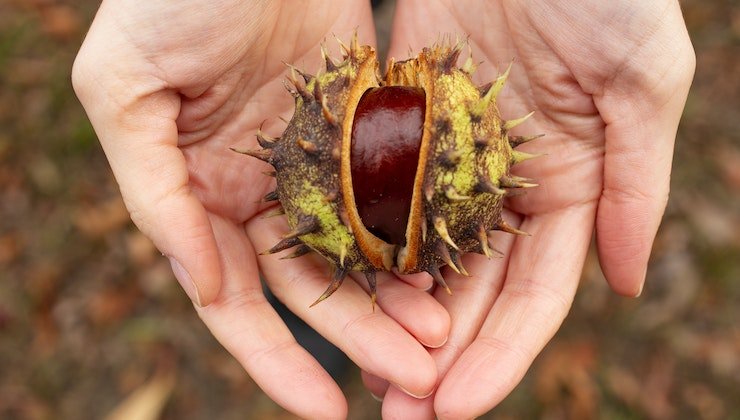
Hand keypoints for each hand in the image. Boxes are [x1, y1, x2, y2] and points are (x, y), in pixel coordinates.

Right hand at [72, 1, 449, 416]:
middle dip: (360, 337)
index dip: (275, 360)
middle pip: (313, 285)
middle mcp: (260, 189)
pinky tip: (451, 265)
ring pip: (361, 247)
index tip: (322, 413)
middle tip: (416, 379)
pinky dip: (418, 230)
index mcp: (199, 193)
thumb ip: (154, 190)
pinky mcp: (362, 124)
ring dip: (398, 297)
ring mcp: (316, 161)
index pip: (237, 299)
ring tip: (443, 339)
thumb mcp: (124, 89)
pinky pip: (393, 189)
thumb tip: (199, 284)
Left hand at [363, 0, 694, 417]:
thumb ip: (635, 185)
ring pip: (418, 256)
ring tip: (362, 377)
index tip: (459, 406)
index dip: (501, 356)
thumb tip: (629, 285)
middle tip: (402, 417)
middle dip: (437, 359)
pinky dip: (359, 244)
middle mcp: (505, 187)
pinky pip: (375, 193)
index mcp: (570, 188)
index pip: (534, 295)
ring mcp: (448, 159)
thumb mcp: (641, 80)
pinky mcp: (399, 124)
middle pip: (469, 292)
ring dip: (391, 319)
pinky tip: (335, 291)